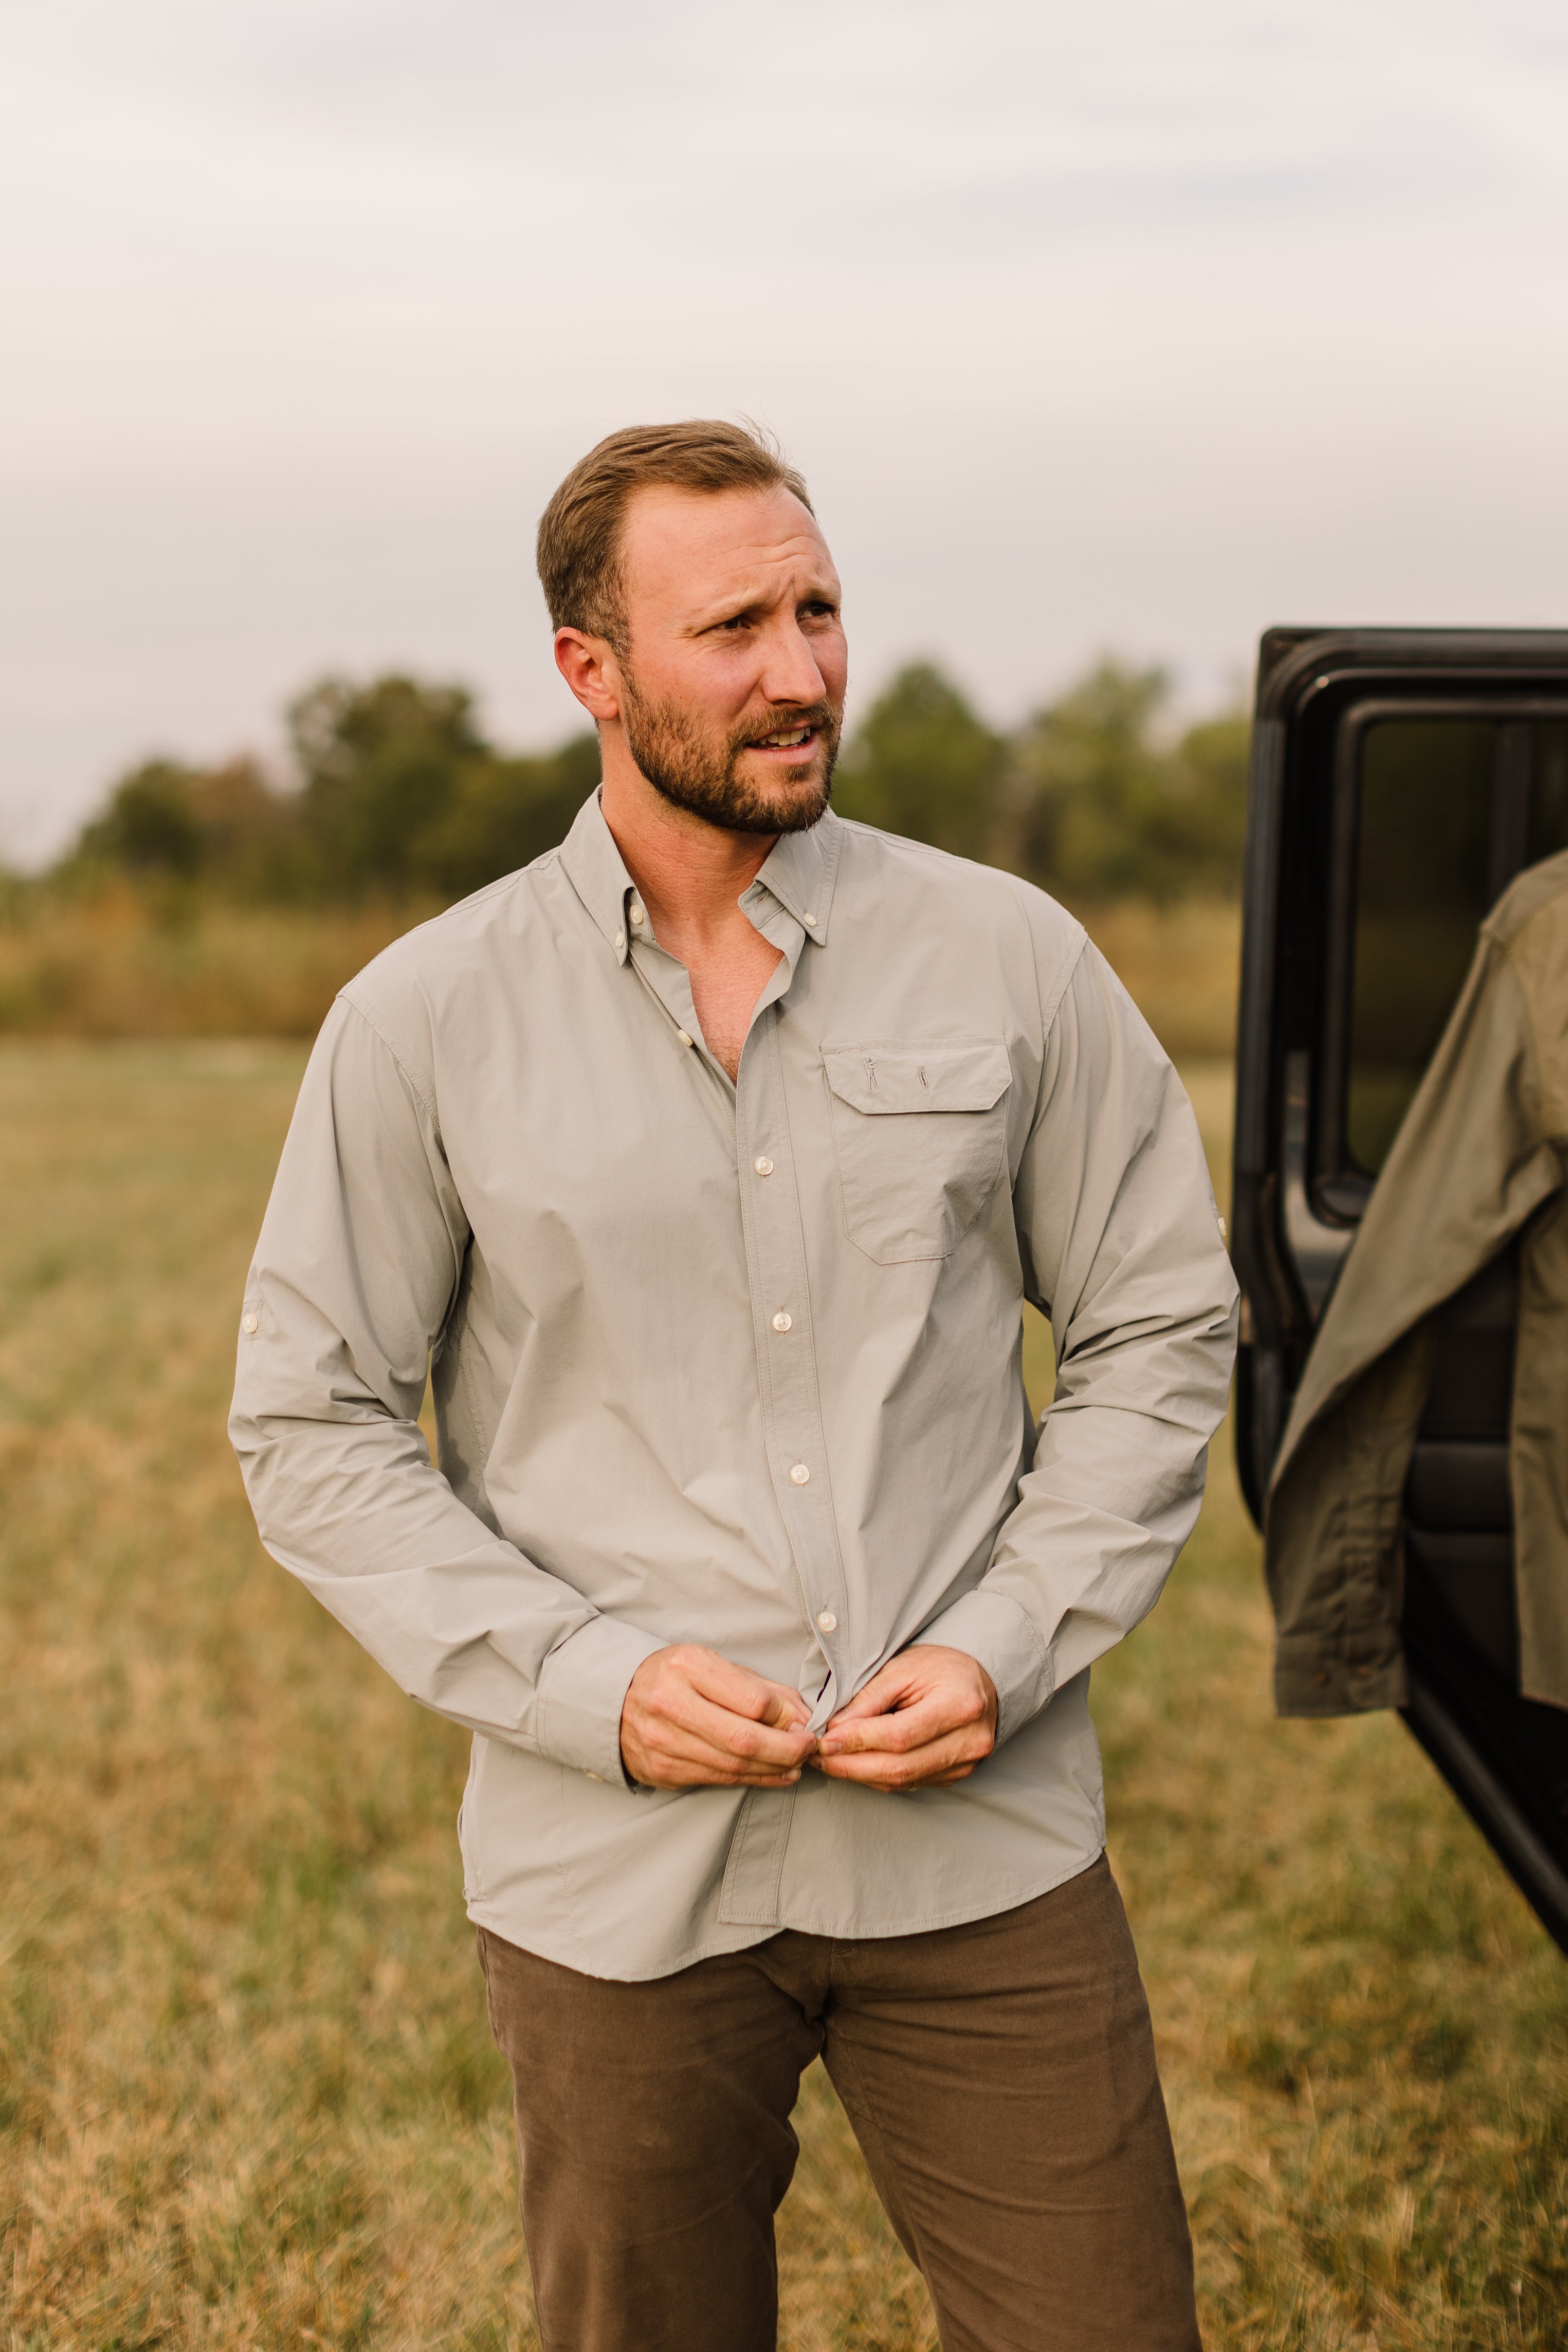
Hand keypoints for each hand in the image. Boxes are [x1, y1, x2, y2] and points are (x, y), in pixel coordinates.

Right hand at [620, 1644, 814, 1790]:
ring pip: (733, 1766)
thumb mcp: (713, 1665)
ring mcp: (663, 1741)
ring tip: (796, 1764)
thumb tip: (803, 1715)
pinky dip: (753, 1780)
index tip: (804, 1721)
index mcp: (687, 1666)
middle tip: (809, 1748)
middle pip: (744, 1739)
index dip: (786, 1717)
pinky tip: (774, 1774)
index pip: (752, 1700)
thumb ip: (760, 1687)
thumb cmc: (675, 1677)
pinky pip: (718, 1779)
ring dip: (774, 1769)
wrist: (615, 1701)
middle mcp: (671, 1704)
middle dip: (787, 1749)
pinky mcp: (663, 1770)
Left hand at [812, 1645, 997, 1792]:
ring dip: (861, 1774)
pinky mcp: (957, 1776)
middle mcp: (969, 1741)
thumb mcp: (902, 1669)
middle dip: (852, 1766)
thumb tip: (833, 1731)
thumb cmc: (939, 1667)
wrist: (976, 1680)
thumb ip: (867, 1700)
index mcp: (959, 1706)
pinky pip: (910, 1783)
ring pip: (903, 1781)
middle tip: (820, 1757)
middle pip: (900, 1767)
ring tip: (832, 1760)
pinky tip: (858, 1764)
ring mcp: (965, 1764)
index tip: (825, 1740)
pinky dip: (879, 1776)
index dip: (859, 1741)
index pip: (900, 1735)